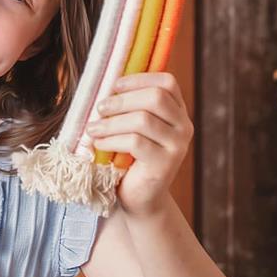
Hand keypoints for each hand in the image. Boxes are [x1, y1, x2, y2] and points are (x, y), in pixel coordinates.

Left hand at [86, 72, 193, 217]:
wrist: (138, 197)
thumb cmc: (129, 157)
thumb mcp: (131, 126)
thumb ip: (128, 106)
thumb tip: (106, 84)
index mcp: (177, 111)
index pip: (167, 83)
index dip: (140, 79)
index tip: (114, 85)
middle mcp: (183, 126)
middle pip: (156, 97)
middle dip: (122, 100)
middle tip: (100, 108)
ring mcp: (177, 146)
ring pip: (143, 120)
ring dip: (111, 122)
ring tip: (93, 129)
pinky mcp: (165, 164)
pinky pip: (135, 142)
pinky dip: (111, 140)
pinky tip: (99, 144)